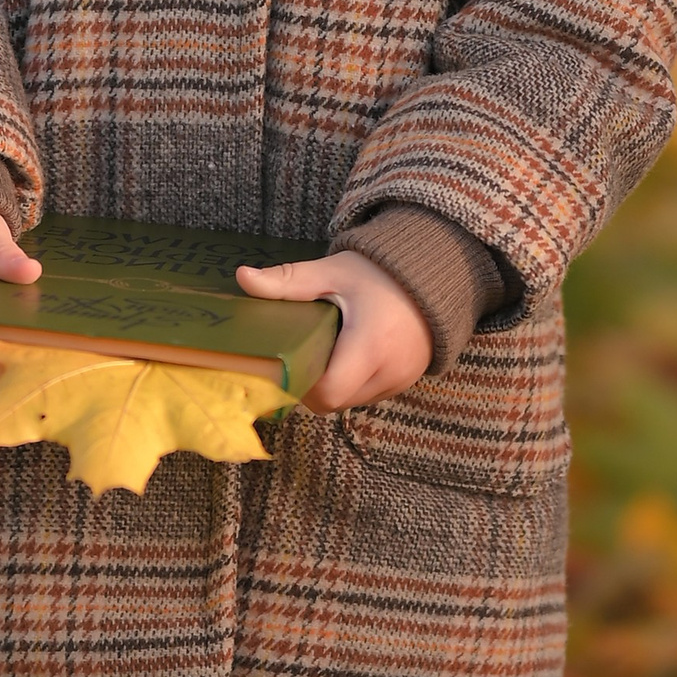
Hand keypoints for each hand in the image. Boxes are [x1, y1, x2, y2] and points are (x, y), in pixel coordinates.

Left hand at [235, 250, 429, 411]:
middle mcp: (390, 371)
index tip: (290, 363)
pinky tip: (348, 354)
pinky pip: (369, 395)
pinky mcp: (407, 381)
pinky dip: (354, 383)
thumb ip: (288, 280)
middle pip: (335, 402)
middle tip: (303, 354)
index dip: (302, 385)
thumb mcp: (331, 273)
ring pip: (351, 403)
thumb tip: (243, 278)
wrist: (434, 274)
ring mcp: (401, 380)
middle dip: (314, 386)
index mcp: (370, 345)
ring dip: (334, 386)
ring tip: (327, 351)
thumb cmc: (379, 273)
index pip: (327, 393)